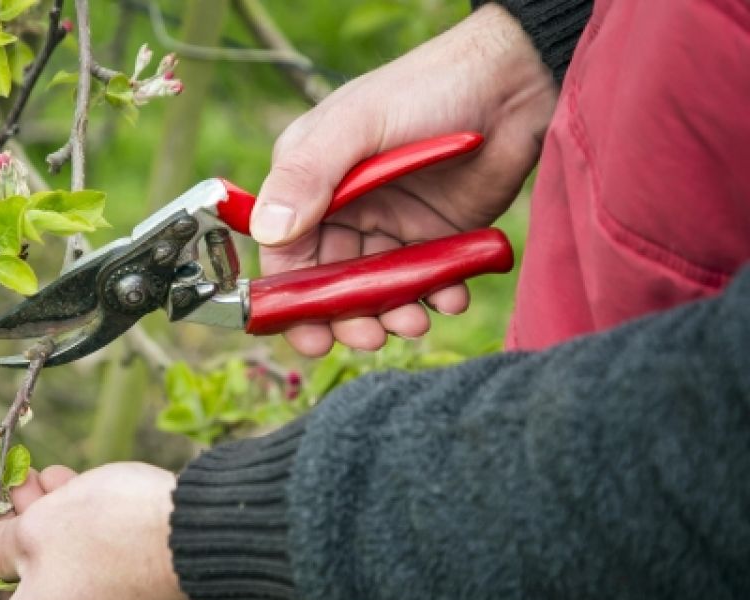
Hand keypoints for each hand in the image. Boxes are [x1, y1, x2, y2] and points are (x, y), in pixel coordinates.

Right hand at [254, 4, 557, 354]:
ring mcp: (388, 224)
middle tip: (371, 336)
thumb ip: (308, 176)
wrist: (513, 81)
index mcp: (308, 183)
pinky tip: (451, 296)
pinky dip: (437, 296)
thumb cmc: (425, 89)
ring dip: (392, 314)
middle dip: (347, 317)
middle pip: (330, 284)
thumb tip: (268, 233)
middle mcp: (343, 208)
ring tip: (416, 320)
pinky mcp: (434, 234)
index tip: (310, 335)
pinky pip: (425, 281)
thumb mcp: (356, 125)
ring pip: (376, 291)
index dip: (293, 300)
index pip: (286, 255)